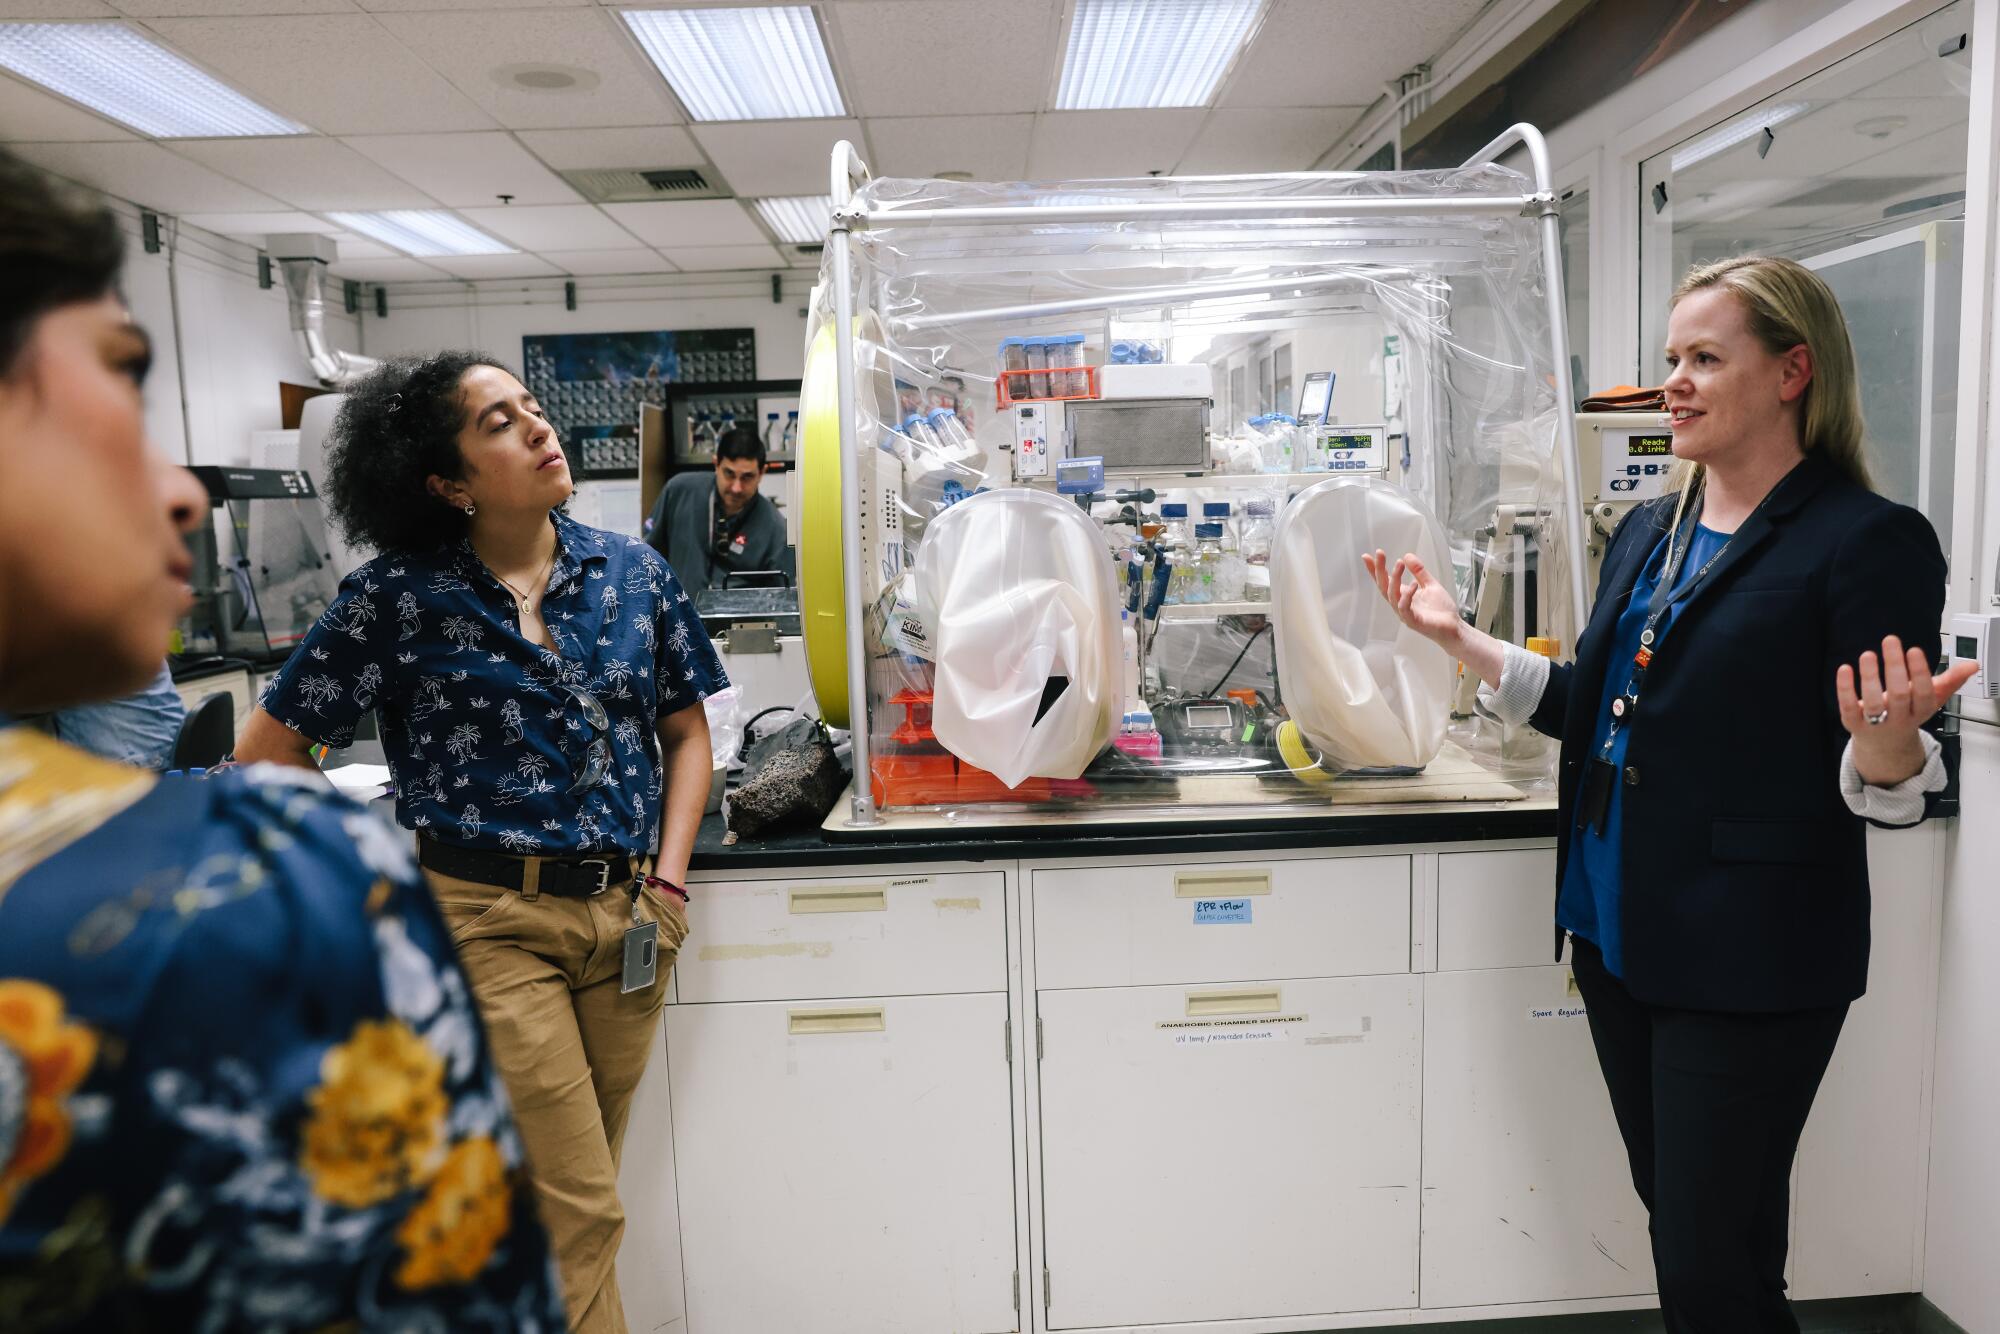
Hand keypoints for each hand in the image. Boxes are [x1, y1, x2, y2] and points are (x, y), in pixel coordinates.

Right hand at [1362, 549, 1462, 651]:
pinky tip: (1413, 584)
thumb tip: (1407, 555)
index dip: (1375, 570)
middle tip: (1379, 554)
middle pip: (1383, 586)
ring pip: (1392, 595)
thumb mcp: (1430, 585)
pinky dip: (1407, 595)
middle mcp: (1400, 604)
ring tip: (1400, 564)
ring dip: (1394, 578)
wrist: (1454, 628)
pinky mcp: (1413, 622)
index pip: (1385, 581)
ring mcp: (1405, 614)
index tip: (1366, 556)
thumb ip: (1419, 572)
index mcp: (1402, 595)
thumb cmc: (1441, 610)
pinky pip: (1405, 608)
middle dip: (1379, 570)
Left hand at [1836, 634, 1978, 785]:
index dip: (1919, 673)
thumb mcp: (1931, 699)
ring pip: (1873, 703)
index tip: (1914, 650)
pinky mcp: (1853, 723)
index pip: (1924, 693)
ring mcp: (1876, 723)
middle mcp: (1900, 718)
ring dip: (1870, 677)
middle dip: (1895, 667)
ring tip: (1868, 654)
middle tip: (1891, 640)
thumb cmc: (1909, 712)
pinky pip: (1848, 707)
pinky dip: (1845, 688)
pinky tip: (1845, 668)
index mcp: (1921, 710)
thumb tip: (1972, 665)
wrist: (1885, 745)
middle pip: (1899, 694)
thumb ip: (1950, 681)